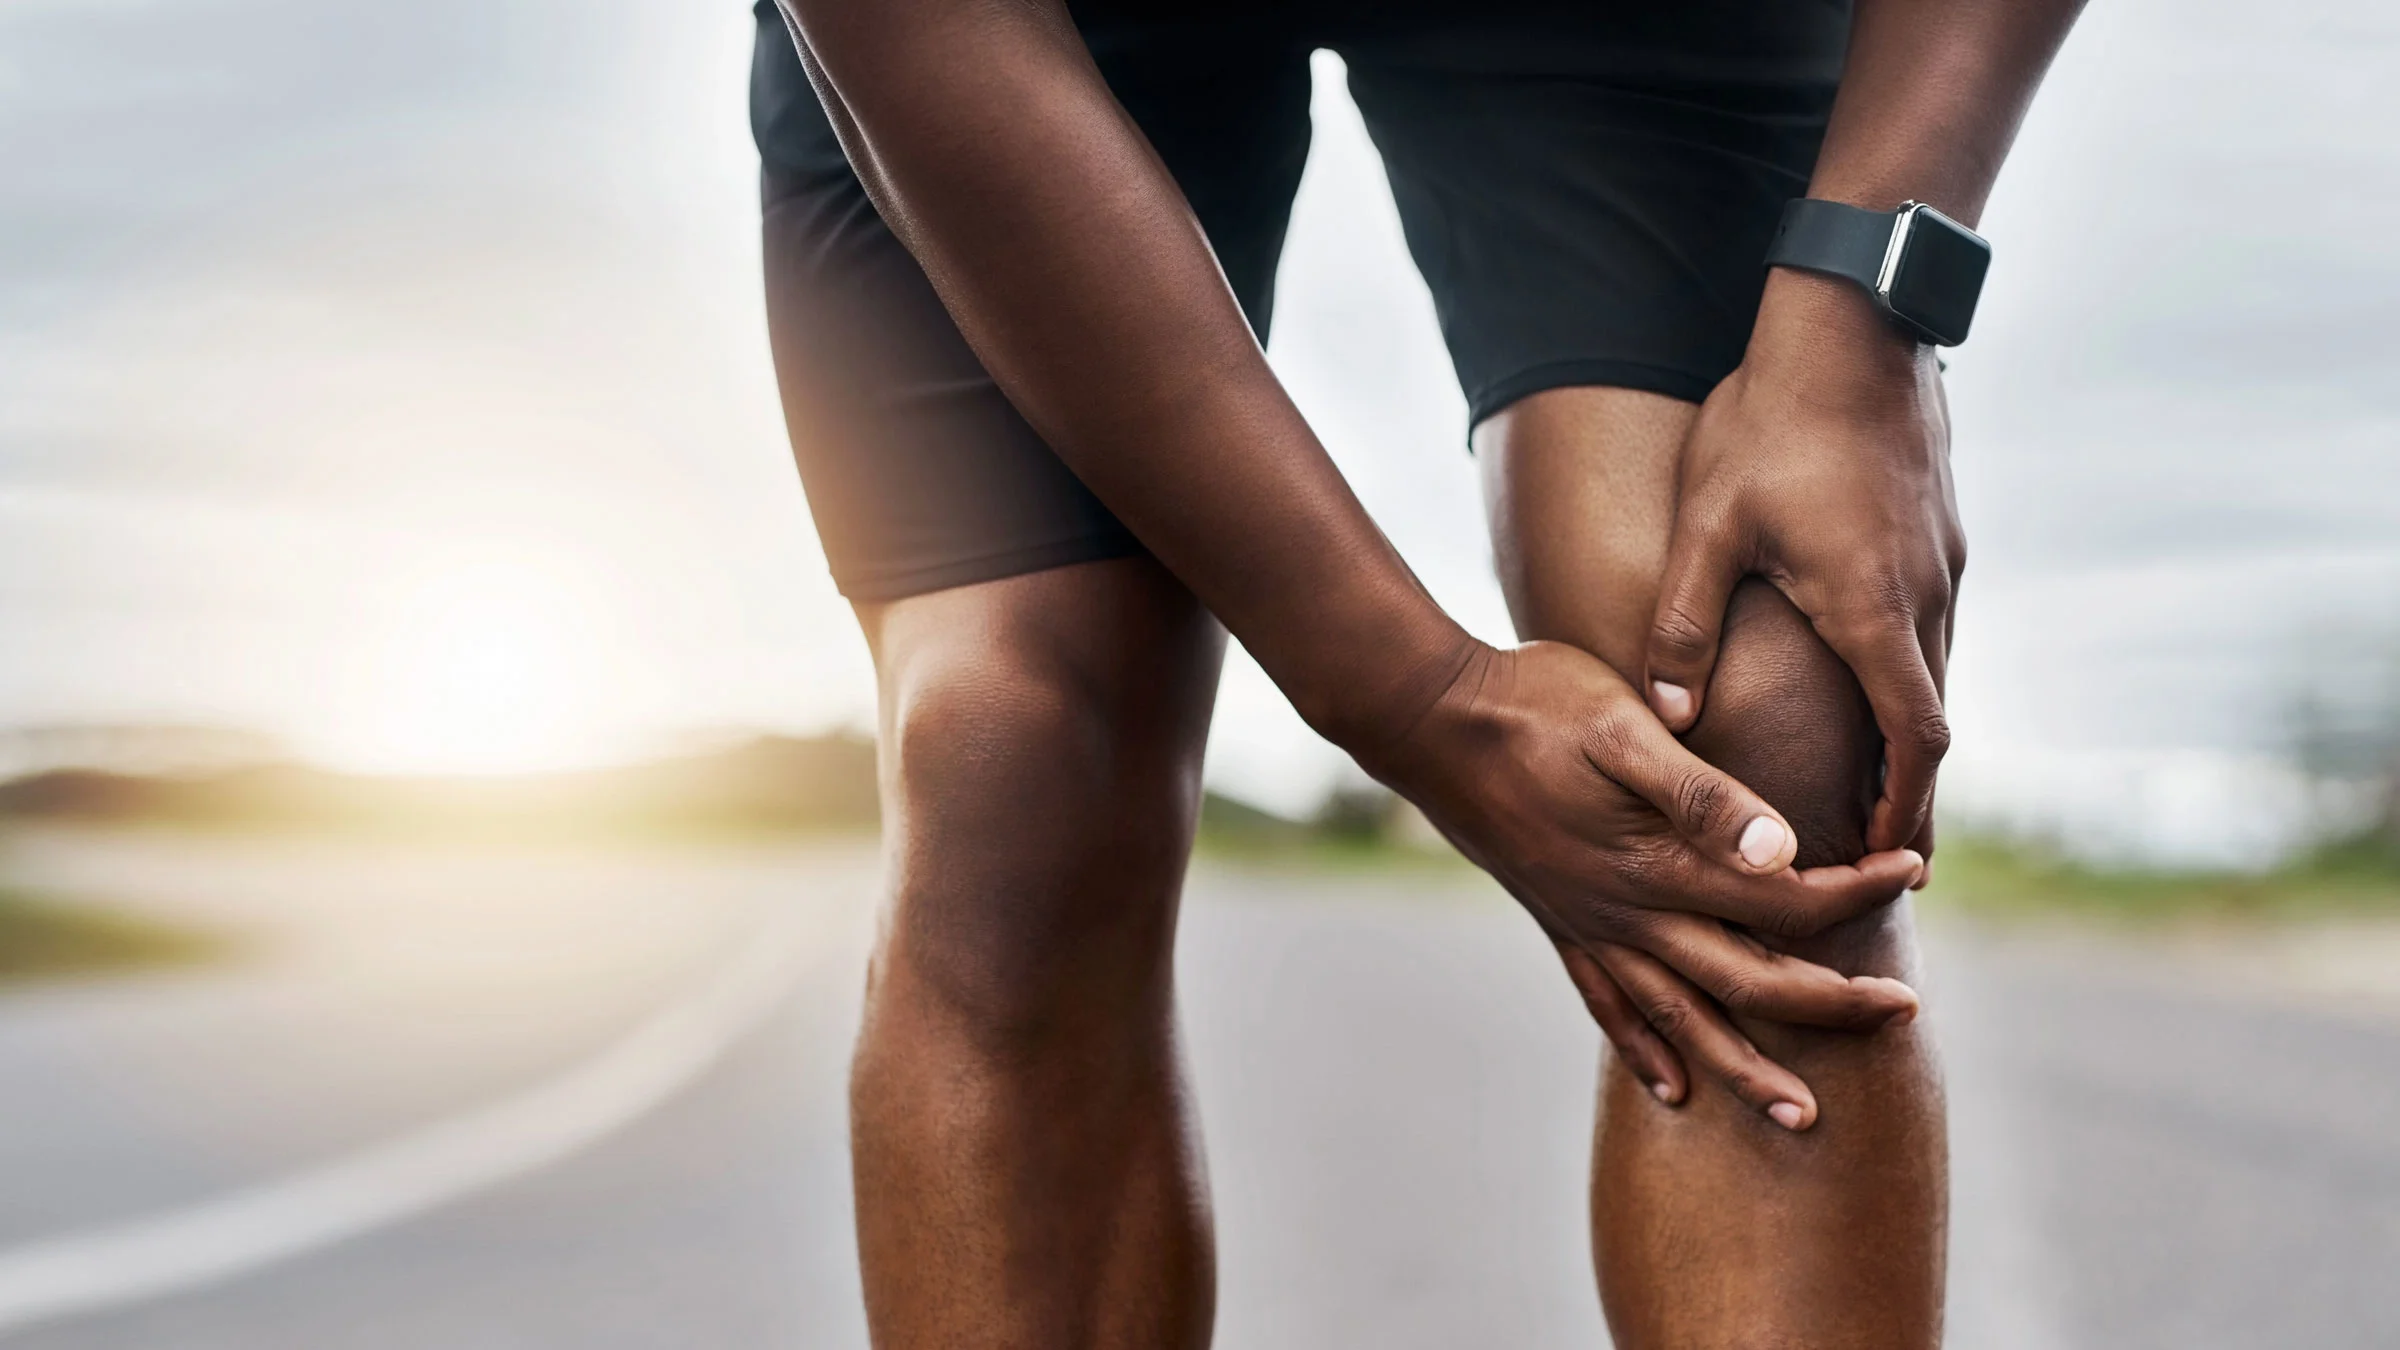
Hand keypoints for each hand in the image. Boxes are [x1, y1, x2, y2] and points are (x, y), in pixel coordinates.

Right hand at [1353, 639, 1923, 1128]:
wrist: (1428, 718)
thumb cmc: (1535, 702)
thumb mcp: (1627, 728)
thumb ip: (1704, 794)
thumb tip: (1785, 851)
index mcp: (1659, 860)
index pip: (1783, 897)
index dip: (1856, 892)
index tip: (1914, 869)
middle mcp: (1629, 911)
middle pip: (1749, 981)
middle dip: (1833, 1004)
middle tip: (1905, 1014)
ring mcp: (1590, 926)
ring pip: (1683, 1020)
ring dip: (1746, 1070)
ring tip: (1803, 1117)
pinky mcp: (1557, 923)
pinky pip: (1608, 1006)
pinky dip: (1645, 1051)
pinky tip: (1673, 1087)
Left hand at [1644, 269, 1963, 865]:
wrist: (1852, 322)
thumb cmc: (1768, 422)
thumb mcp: (1707, 528)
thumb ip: (1682, 624)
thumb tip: (1665, 712)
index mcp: (1872, 610)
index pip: (1912, 740)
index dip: (1901, 806)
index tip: (1885, 857)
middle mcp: (1926, 594)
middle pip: (1933, 720)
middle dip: (1910, 790)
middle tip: (1884, 850)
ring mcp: (1944, 560)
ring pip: (1938, 670)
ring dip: (1912, 733)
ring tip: (1876, 784)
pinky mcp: (1943, 531)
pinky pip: (1935, 625)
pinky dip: (1911, 674)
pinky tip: (1874, 681)